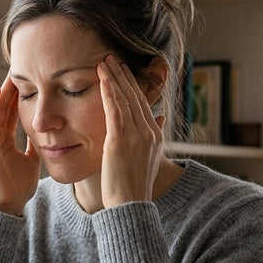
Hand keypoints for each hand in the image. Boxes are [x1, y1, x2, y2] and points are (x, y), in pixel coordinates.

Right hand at [0, 76, 40, 215]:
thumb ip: (34, 146)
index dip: (19, 96)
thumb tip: (42, 134)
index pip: (11, 112)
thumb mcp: (32, 160)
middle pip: (2, 107)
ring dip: (1, 92)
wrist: (10, 203)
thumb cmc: (20, 186)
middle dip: (10, 89)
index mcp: (6, 140)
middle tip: (18, 69)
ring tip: (8, 74)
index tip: (28, 80)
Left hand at [98, 55, 162, 206]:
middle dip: (124, 75)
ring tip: (104, 61)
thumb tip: (161, 116)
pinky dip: (109, 91)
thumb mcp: (148, 159)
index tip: (123, 71)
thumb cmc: (134, 186)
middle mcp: (149, 132)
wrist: (130, 204)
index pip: (143, 104)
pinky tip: (102, 77)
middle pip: (136, 96)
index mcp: (155, 136)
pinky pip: (115, 109)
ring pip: (125, 99)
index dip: (132, 85)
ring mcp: (136, 135)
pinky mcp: (121, 140)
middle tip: (112, 58)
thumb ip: (153, 136)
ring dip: (114, 77)